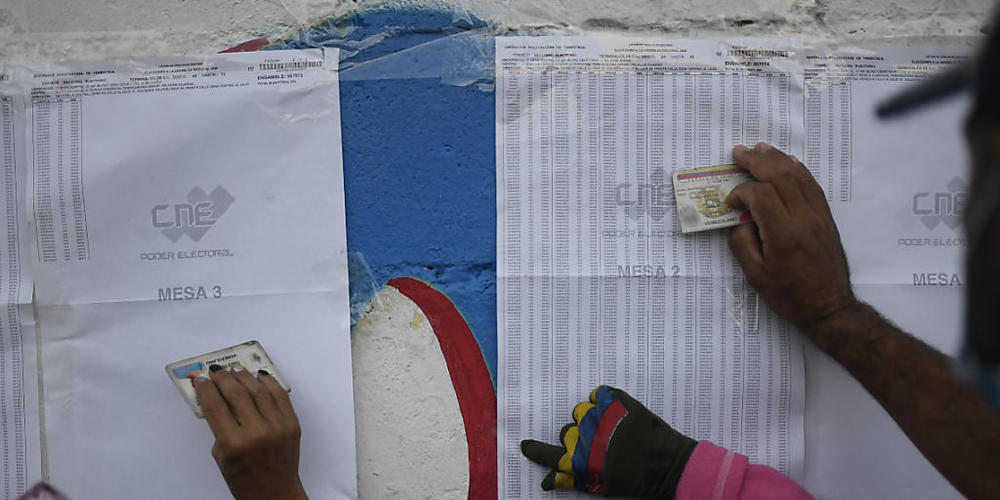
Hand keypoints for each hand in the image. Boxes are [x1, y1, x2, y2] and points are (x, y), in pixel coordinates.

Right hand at [193, 364, 306, 499]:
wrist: (275, 493)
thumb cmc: (244, 479)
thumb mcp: (222, 456)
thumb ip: (220, 428)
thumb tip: (217, 398)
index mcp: (234, 443)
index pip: (215, 407)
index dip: (206, 390)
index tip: (200, 380)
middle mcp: (257, 432)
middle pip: (237, 394)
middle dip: (223, 378)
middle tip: (215, 370)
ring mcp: (277, 426)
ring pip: (259, 390)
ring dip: (245, 376)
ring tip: (235, 368)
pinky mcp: (292, 424)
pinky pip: (281, 396)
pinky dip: (269, 382)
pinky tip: (259, 375)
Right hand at [520, 386, 695, 498]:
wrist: (668, 464)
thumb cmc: (635, 481)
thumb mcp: (600, 487)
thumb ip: (571, 480)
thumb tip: (546, 481)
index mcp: (579, 459)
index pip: (547, 454)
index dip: (535, 450)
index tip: (525, 445)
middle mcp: (584, 435)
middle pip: (566, 431)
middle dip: (576, 438)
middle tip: (596, 445)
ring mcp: (600, 415)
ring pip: (581, 410)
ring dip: (589, 418)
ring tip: (608, 428)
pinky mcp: (616, 400)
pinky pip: (599, 393)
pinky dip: (603, 400)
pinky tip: (613, 410)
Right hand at [726, 142, 858, 335]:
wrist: (829, 307)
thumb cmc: (789, 296)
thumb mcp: (756, 276)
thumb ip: (742, 243)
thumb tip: (740, 220)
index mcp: (784, 235)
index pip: (761, 197)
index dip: (741, 193)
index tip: (730, 203)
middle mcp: (804, 219)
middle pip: (781, 177)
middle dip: (757, 162)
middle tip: (738, 153)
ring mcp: (819, 216)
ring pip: (798, 176)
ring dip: (777, 160)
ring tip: (760, 149)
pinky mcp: (827, 217)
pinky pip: (812, 185)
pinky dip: (798, 170)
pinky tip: (788, 162)